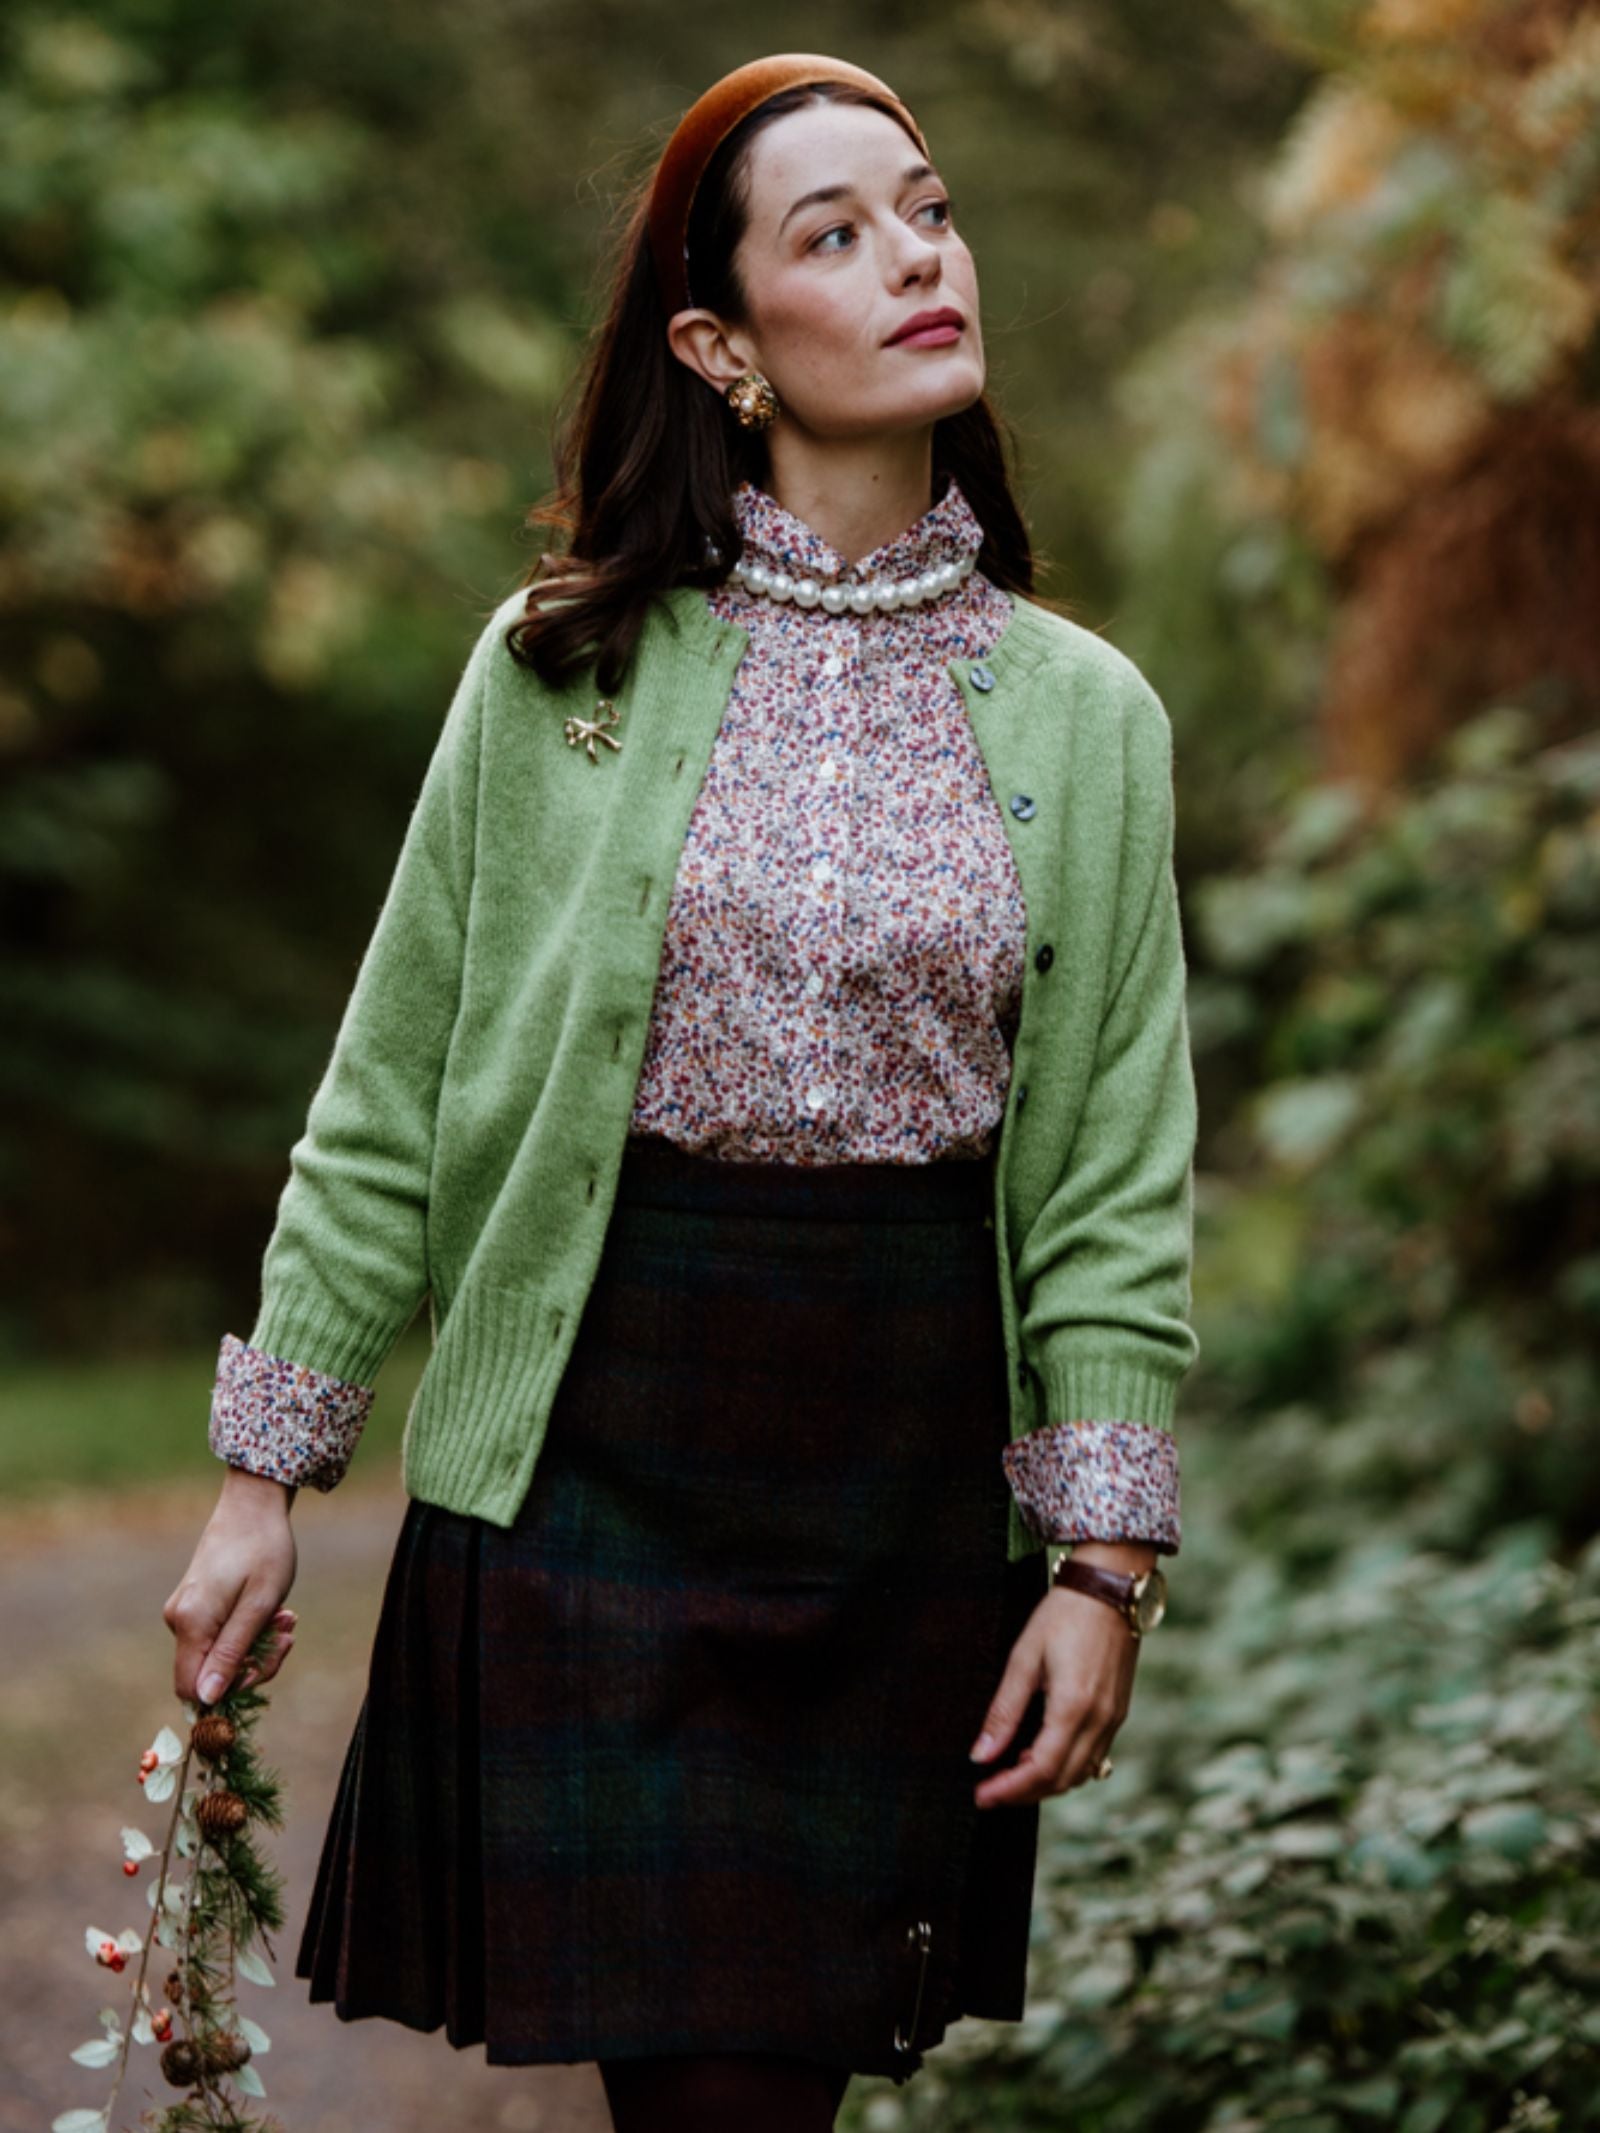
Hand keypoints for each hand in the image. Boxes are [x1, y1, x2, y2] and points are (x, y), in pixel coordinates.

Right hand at [163, 1468, 299, 1708]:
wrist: (253, 1504)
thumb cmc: (263, 1550)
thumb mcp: (259, 1606)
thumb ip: (232, 1653)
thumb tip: (207, 1699)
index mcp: (190, 1623)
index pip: (192, 1689)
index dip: (230, 1691)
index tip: (266, 1663)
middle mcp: (178, 1621)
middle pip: (210, 1674)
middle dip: (255, 1662)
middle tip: (287, 1634)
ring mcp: (185, 1613)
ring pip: (220, 1656)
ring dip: (258, 1644)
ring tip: (286, 1616)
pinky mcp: (196, 1606)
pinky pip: (220, 1636)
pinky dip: (249, 1630)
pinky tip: (273, 1610)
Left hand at [968, 1583, 1138, 1807]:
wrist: (1109, 1588)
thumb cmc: (1063, 1615)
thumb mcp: (1024, 1658)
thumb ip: (1004, 1712)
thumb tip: (981, 1755)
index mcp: (1073, 1708)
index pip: (1040, 1770)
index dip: (1009, 1790)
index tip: (981, 1795)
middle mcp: (1100, 1720)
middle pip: (1062, 1781)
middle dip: (1024, 1793)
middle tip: (990, 1791)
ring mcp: (1114, 1718)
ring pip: (1081, 1773)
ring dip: (1046, 1782)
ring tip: (1011, 1772)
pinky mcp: (1118, 1711)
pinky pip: (1094, 1755)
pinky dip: (1067, 1766)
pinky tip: (1042, 1752)